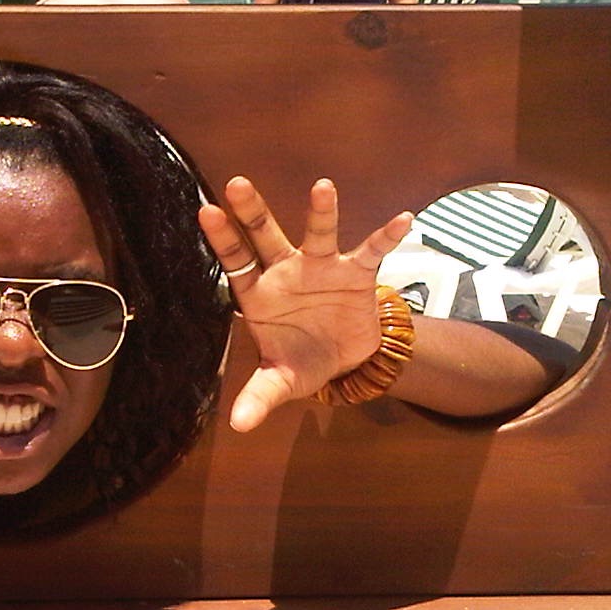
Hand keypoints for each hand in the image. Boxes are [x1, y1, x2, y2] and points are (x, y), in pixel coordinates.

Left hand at [198, 177, 411, 431]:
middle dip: (252, 211)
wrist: (346, 359)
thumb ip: (259, 396)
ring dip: (320, 212)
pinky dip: (386, 236)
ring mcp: (321, 268)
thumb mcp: (281, 381)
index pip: (236, 262)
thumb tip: (238, 426)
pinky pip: (372, 251)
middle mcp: (286, 271)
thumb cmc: (301, 361)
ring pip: (318, 234)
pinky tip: (404, 220)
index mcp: (259, 294)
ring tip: (322, 187)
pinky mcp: (356, 273)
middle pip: (265, 236)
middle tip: (236, 184)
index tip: (207, 211)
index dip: (222, 239)